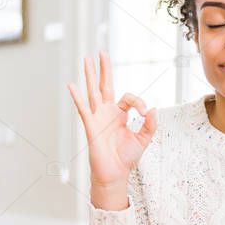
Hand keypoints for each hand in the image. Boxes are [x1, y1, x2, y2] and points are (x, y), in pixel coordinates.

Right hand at [67, 50, 157, 188]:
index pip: (129, 98)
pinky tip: (72, 85)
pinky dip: (77, 97)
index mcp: (120, 114)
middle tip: (101, 52)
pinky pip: (83, 109)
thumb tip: (153, 108)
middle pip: (105, 85)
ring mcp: (98, 118)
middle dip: (104, 69)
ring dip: (90, 75)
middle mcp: (107, 113)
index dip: (139, 102)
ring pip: (93, 92)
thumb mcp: (144, 139)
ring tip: (85, 59)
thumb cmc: (126, 157)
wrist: (115, 173)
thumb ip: (150, 124)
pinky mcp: (91, 126)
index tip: (145, 112)